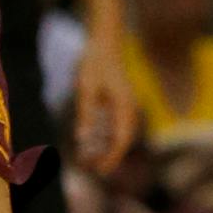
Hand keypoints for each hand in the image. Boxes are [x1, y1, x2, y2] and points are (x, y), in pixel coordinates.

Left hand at [72, 29, 138, 174]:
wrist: (103, 41)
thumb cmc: (94, 63)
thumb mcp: (86, 88)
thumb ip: (86, 113)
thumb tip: (83, 139)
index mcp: (125, 107)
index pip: (123, 140)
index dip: (113, 158)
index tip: (100, 171)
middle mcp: (129, 109)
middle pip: (122, 141)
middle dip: (108, 157)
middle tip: (91, 169)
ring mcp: (125, 106)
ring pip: (118, 135)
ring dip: (104, 148)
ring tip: (86, 160)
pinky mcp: (119, 103)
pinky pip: (114, 126)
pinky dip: (104, 137)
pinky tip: (90, 142)